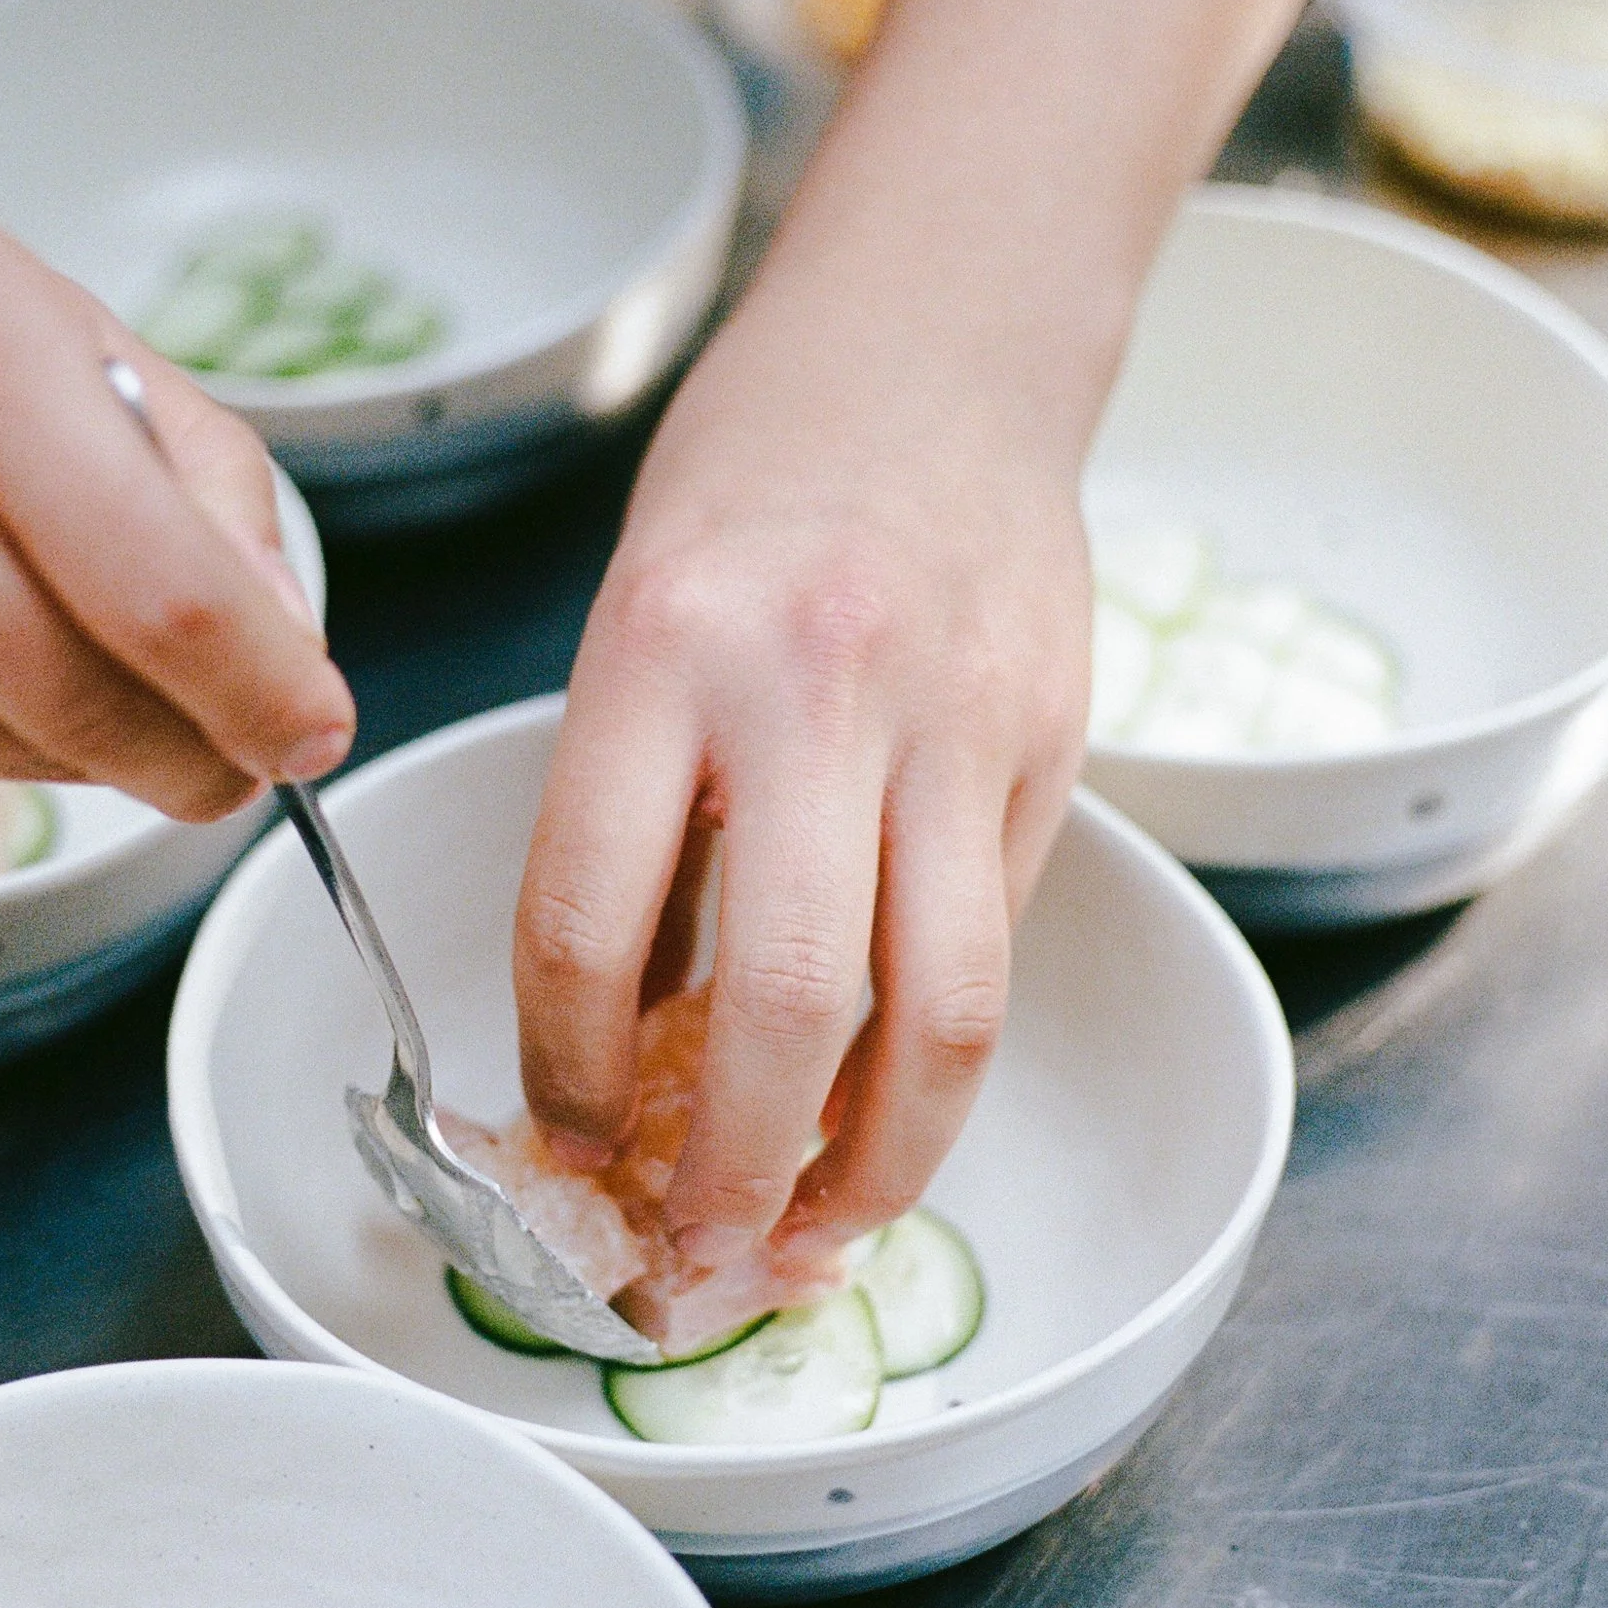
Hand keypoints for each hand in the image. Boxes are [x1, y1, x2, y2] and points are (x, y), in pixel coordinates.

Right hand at [0, 130, 353, 818]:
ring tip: (43, 629)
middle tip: (230, 753)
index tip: (312, 729)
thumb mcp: (45, 310)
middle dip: (194, 756)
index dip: (265, 694)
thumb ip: (193, 471)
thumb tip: (282, 644)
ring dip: (76, 739)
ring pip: (2, 754)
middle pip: (86, 704)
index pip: (164, 592)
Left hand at [513, 0, 1321, 1269]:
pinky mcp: (1052, 748)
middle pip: (780, 1003)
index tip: (555, 1138)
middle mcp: (814, 690)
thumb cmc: (756, 481)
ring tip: (819, 1242)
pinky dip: (939, 1064)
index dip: (559, 1071)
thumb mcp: (640, 617)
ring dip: (874, 1168)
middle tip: (693, 1263)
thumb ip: (635, 820)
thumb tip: (619, 1046)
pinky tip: (890, 1118)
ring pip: (936, 1014)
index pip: (588, 919)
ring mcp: (955, 722)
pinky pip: (992, 945)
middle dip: (727, 1172)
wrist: (941, 344)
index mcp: (664, 647)